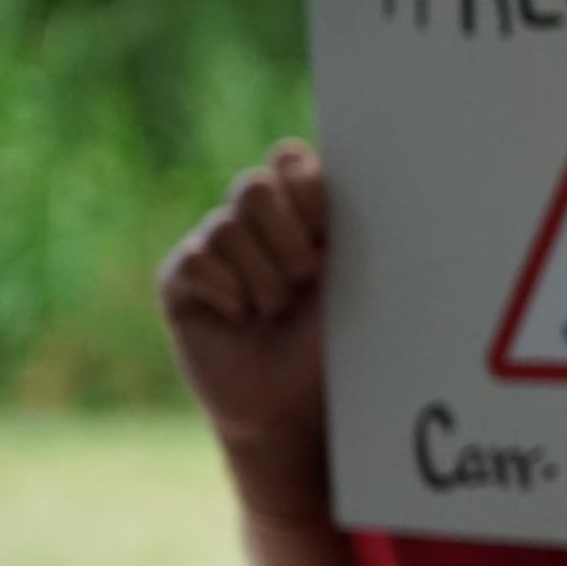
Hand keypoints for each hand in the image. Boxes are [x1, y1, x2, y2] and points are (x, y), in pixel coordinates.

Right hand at [157, 141, 331, 515]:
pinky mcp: (181, 277)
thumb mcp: (355, 283)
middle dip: (287, 236)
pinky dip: (229, 293)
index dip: (308, 191)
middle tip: (305, 279)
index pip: (291, 159)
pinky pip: (198, 260)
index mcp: (303, 212)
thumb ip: (350, 230)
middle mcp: (255, 223)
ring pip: (227, 226)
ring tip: (274, 311)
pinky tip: (240, 318)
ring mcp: (214, 246)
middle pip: (254, 184)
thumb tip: (385, 178)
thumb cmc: (337, 346)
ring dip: (264, 278)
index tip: (329, 235)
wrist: (295, 407)